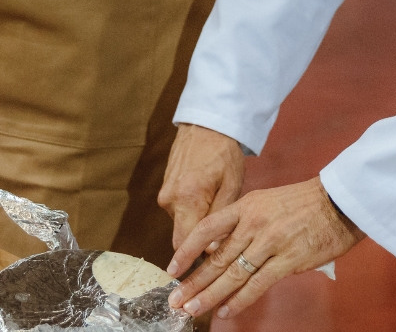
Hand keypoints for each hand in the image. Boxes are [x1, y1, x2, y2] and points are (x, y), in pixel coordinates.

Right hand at [158, 124, 247, 248]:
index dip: (196, 259)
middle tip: (219, 250)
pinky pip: (178, 211)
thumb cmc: (224, 155)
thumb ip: (220, 220)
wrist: (205, 125)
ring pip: (180, 224)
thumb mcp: (231, 186)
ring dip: (196, 227)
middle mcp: (169, 200)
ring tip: (218, 220)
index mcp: (187, 200)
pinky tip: (208, 204)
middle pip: (180, 238)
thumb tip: (213, 252)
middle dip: (197, 246)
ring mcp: (165, 194)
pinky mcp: (165, 188)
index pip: (184, 245)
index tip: (211, 269)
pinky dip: (191, 213)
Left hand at [165, 178, 364, 319]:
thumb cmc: (304, 203)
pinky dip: (240, 300)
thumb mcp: (267, 202)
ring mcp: (270, 242)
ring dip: (210, 295)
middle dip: (193, 281)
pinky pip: (258, 284)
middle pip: (216, 257)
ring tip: (192, 309)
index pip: (206, 229)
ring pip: (232, 274)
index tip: (173, 268)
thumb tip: (224, 252)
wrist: (339, 202)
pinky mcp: (288, 260)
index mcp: (246, 206)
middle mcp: (253, 223)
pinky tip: (226, 310)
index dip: (186, 250)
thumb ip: (245, 224)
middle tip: (175, 299)